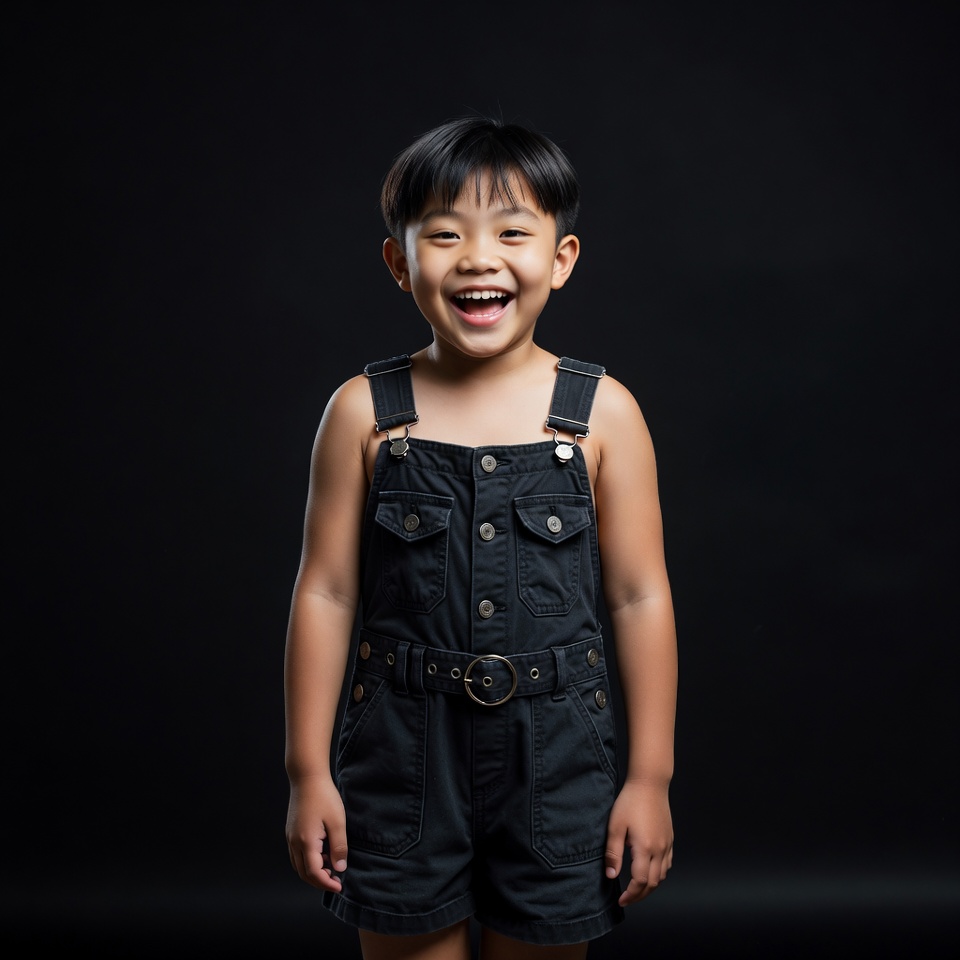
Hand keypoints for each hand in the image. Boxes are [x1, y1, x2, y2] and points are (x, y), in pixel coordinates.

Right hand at [286, 774, 347, 891]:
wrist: (307, 777)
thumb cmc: (324, 796)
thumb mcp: (337, 821)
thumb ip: (339, 847)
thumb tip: (339, 868)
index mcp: (306, 841)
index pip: (314, 873)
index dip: (326, 883)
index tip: (339, 886)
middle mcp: (294, 842)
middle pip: (304, 873)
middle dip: (319, 881)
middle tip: (336, 880)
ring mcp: (290, 837)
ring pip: (298, 865)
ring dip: (313, 872)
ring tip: (331, 866)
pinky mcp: (291, 831)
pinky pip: (297, 854)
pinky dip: (308, 861)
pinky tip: (322, 853)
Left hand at [604, 779, 673, 904]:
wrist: (649, 784)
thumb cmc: (630, 802)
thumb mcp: (615, 826)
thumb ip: (613, 853)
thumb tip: (611, 875)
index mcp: (645, 848)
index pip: (640, 882)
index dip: (631, 895)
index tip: (621, 900)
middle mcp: (660, 849)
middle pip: (653, 883)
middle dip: (640, 895)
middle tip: (627, 899)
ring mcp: (667, 844)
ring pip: (662, 875)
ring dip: (650, 886)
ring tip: (636, 888)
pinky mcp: (670, 838)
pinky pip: (668, 864)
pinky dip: (659, 873)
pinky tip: (649, 871)